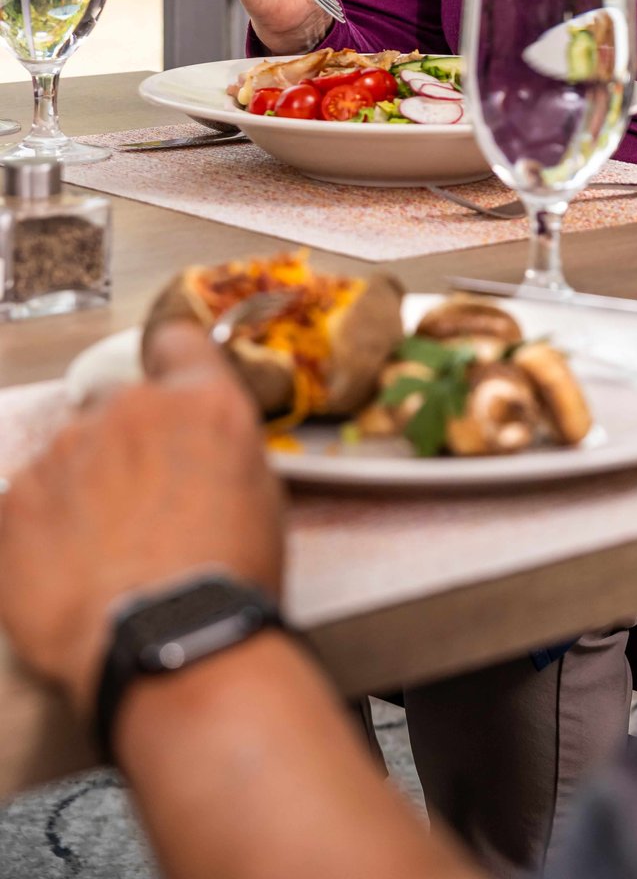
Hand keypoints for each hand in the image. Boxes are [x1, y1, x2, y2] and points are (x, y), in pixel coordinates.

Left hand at [0, 325, 283, 722]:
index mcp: (200, 402)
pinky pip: (29, 503)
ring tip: (108, 555)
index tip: (170, 390)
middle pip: (120, 409)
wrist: (168, 642)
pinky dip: (44, 531)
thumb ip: (223, 450)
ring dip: (86, 491)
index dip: (173, 365)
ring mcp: (65, 452)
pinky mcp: (15, 502)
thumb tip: (203, 453)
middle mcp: (130, 410)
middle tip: (146, 509)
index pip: (177, 343)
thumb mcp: (262, 496)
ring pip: (71, 458)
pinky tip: (73, 573)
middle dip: (129, 448)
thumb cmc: (226, 581)